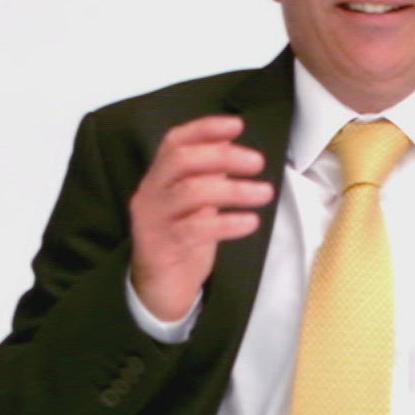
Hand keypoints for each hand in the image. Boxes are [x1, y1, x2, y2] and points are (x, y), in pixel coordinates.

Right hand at [129, 115, 274, 320]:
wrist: (158, 290)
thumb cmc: (182, 241)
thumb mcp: (196, 204)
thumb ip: (207, 175)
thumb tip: (231, 143)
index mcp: (158, 178)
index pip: (174, 142)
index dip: (204, 128)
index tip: (237, 124)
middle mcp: (150, 194)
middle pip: (181, 160)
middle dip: (222, 155)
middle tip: (257, 162)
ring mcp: (154, 221)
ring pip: (191, 192)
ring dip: (233, 190)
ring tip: (264, 193)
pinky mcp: (162, 248)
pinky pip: (196, 229)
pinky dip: (227, 223)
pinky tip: (250, 222)